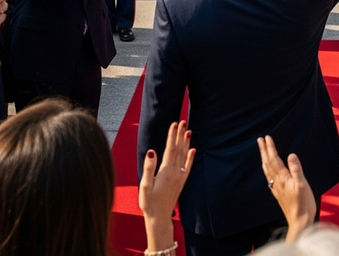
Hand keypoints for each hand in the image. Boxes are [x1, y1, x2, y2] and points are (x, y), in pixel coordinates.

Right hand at [139, 121, 194, 250]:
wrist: (159, 218)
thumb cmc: (149, 202)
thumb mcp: (145, 185)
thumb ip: (149, 168)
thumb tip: (152, 151)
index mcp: (165, 171)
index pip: (170, 149)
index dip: (172, 135)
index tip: (174, 124)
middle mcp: (175, 172)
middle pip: (178, 149)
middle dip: (180, 135)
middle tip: (182, 121)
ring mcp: (179, 177)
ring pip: (184, 156)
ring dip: (186, 142)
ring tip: (188, 130)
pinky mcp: (181, 182)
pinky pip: (188, 167)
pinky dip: (191, 158)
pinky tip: (193, 150)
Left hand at [257, 135, 315, 241]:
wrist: (299, 222)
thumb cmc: (303, 204)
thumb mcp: (302, 184)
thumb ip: (296, 169)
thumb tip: (291, 155)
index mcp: (282, 178)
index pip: (274, 159)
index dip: (270, 148)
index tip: (267, 137)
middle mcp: (277, 182)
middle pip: (268, 163)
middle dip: (264, 150)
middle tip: (260, 139)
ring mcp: (276, 188)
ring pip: (267, 170)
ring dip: (264, 158)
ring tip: (262, 151)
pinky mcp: (278, 193)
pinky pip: (269, 177)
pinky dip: (267, 169)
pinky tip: (268, 170)